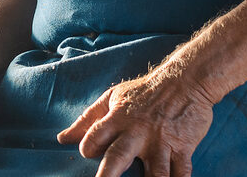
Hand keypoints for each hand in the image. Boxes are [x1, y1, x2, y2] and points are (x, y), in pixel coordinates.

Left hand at [57, 70, 215, 176]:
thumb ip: (88, 119)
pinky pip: (182, 171)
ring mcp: (161, 141)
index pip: (94, 137)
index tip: (89, 154)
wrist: (185, 80)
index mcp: (118, 119)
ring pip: (156, 172)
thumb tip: (62, 139)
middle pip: (119, 156)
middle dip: (109, 174)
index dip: (88, 148)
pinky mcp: (183, 147)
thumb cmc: (144, 92)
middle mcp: (138, 132)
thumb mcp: (112, 98)